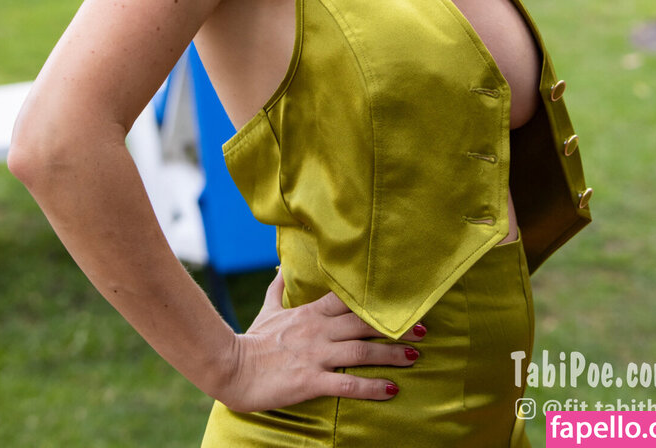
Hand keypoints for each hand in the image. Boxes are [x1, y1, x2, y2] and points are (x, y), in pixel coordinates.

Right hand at [218, 268, 424, 411]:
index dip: (378, 302)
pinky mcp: (310, 380)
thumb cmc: (252, 340)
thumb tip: (280, 265)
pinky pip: (347, 384)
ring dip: (391, 355)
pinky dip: (372, 387)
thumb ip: (279, 288)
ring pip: (361, 352)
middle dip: (395, 328)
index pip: (350, 301)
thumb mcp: (267, 309)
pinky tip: (391, 390)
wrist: (231, 367)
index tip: (402, 301)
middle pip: (364, 325)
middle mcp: (318, 330)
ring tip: (415, 357)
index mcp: (311, 313)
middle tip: (423, 330)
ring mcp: (316, 355)